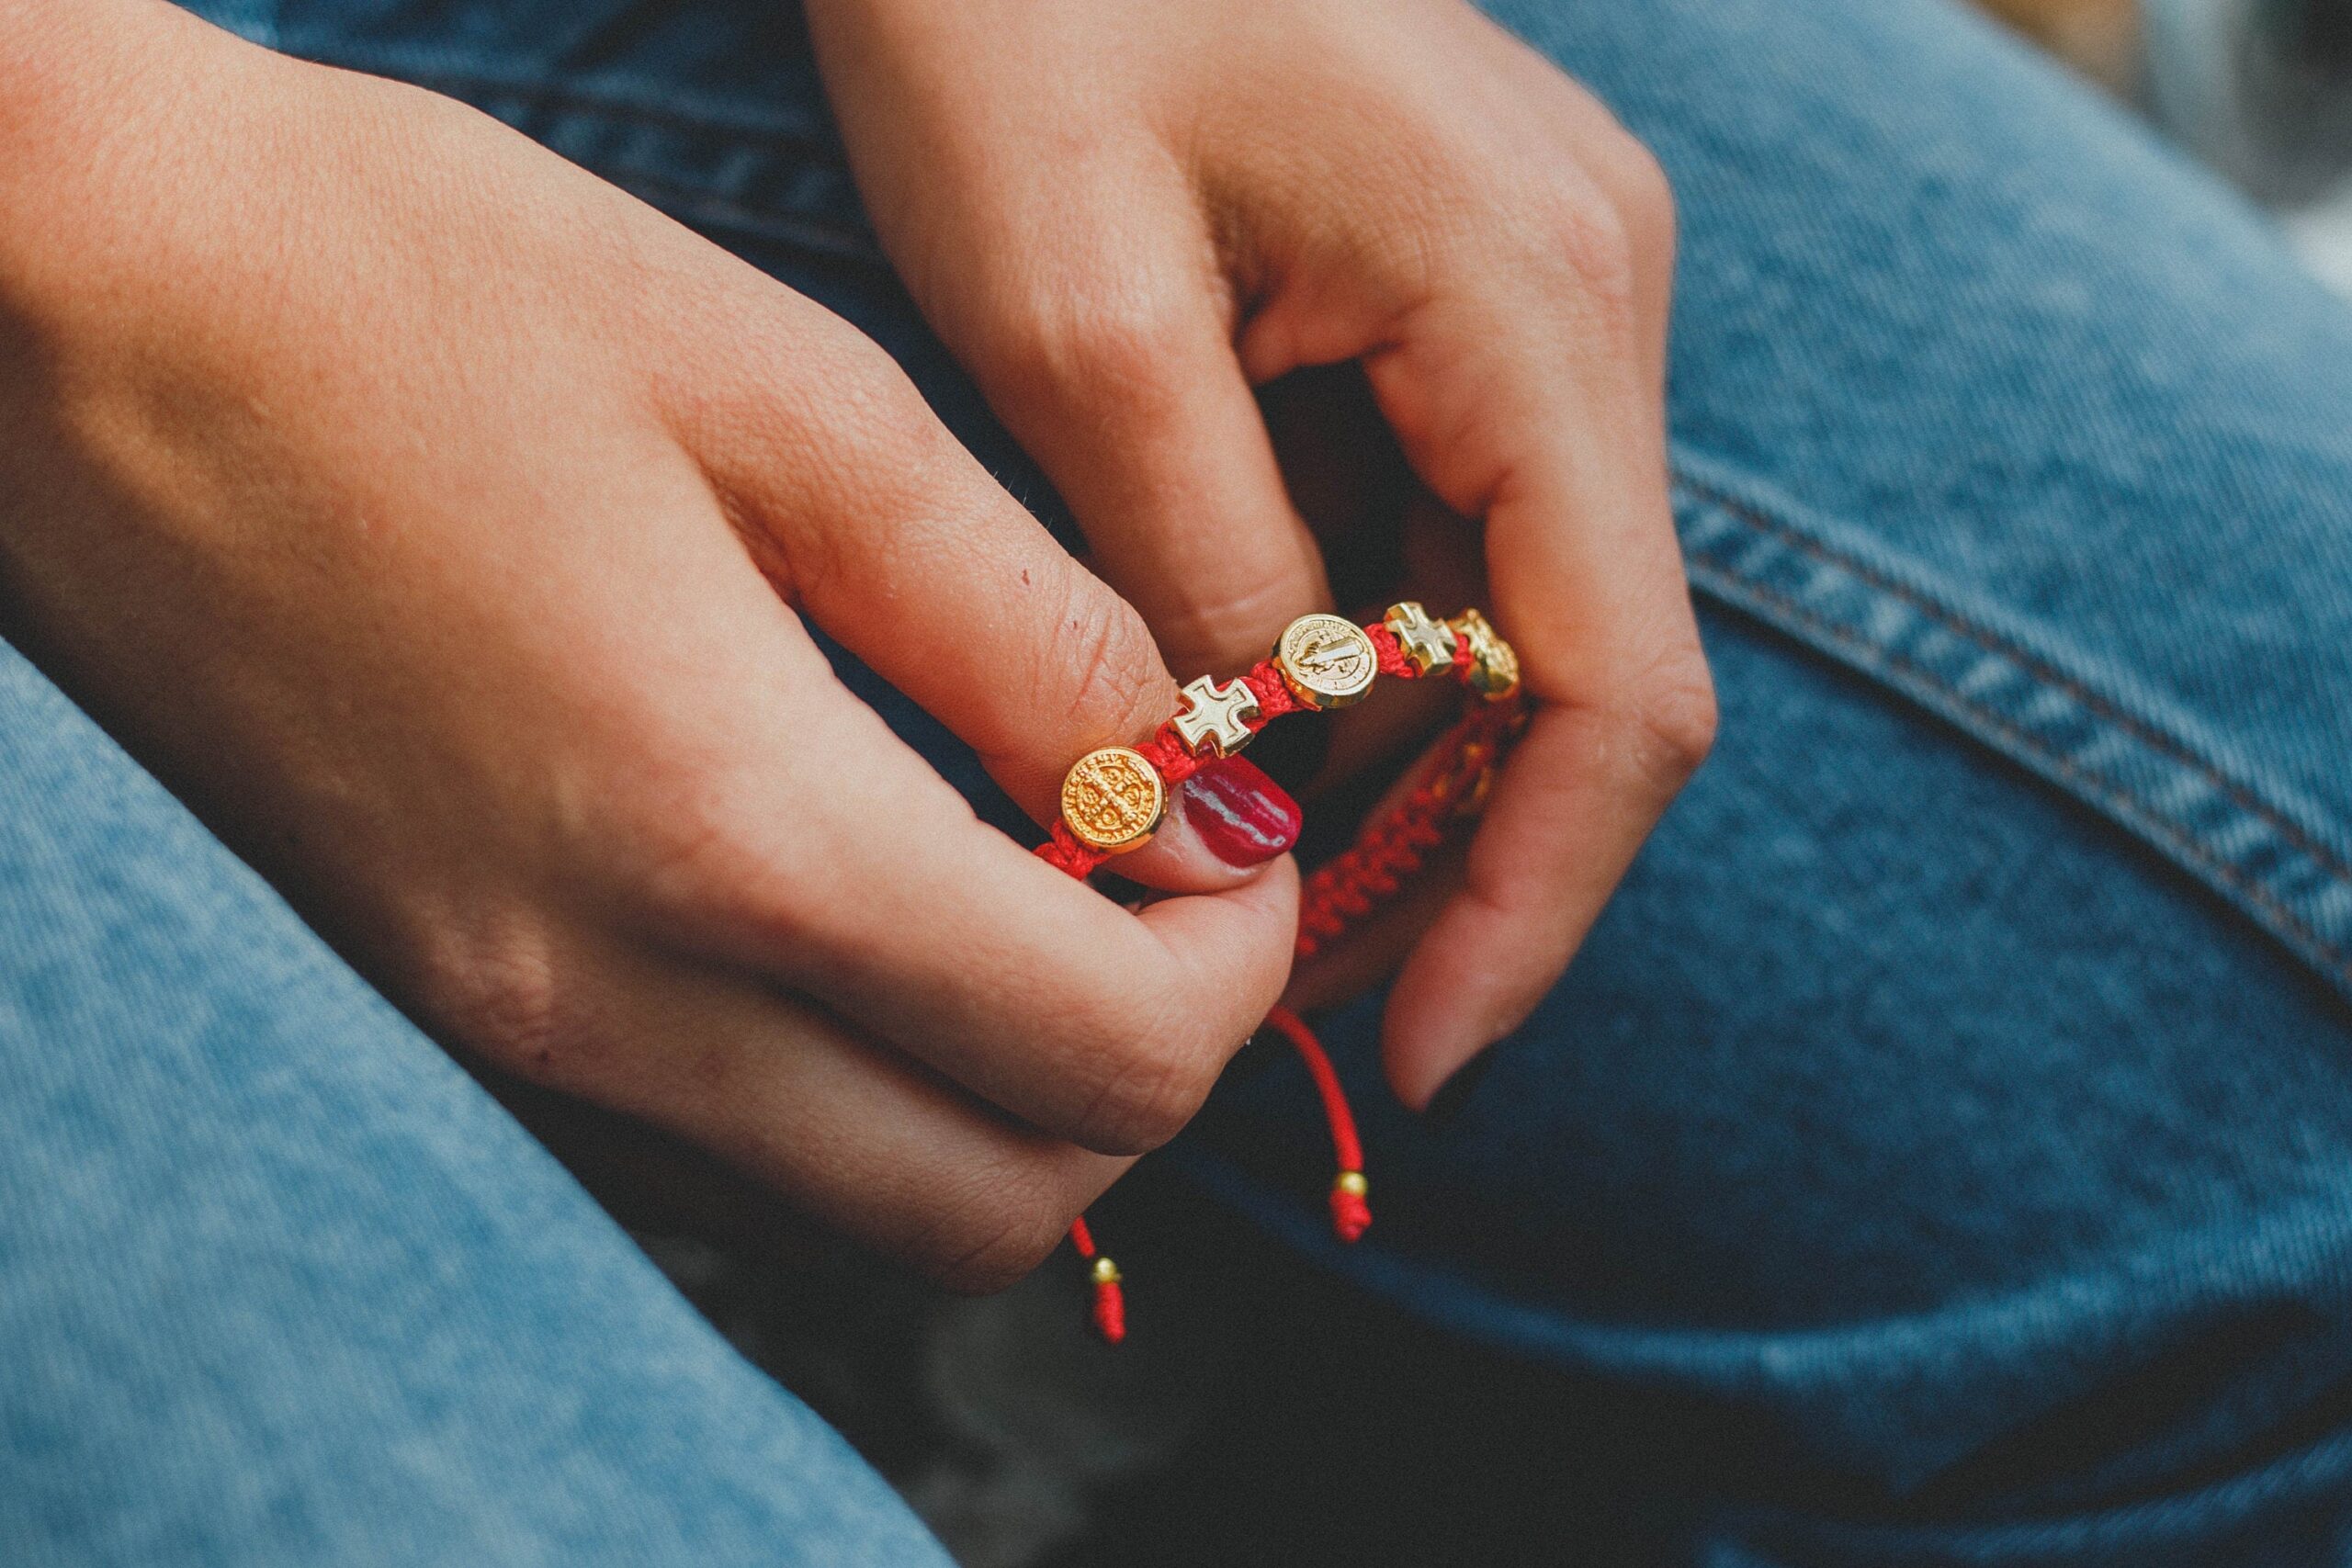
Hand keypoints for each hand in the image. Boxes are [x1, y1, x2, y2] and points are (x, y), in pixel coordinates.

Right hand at [0, 1, 1297, 1286]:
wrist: (72, 303)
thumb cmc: (426, 292)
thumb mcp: (799, 407)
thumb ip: (1037, 635)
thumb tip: (1208, 810)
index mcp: (725, 833)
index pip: (1101, 1060)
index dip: (1239, 967)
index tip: (1237, 830)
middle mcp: (605, 999)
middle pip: (996, 1209)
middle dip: (1137, 1067)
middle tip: (1151, 877)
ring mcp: (506, 1030)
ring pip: (859, 1204)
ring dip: (997, 1086)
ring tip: (1013, 872)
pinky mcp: (449, 1003)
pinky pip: (724, 1141)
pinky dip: (851, 1071)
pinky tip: (853, 884)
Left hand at [806, 0, 1715, 1107]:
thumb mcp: (1069, 312)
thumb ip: (1199, 568)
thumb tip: (1270, 778)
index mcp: (1531, 302)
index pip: (1615, 691)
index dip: (1532, 908)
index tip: (1420, 1055)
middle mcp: (1585, 301)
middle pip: (1579, 673)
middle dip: (1437, 852)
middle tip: (1259, 980)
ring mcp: (1535, 289)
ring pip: (1508, 611)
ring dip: (1383, 760)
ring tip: (1211, 857)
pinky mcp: (1458, 287)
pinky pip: (1445, 520)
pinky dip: (1354, 646)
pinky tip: (1224, 701)